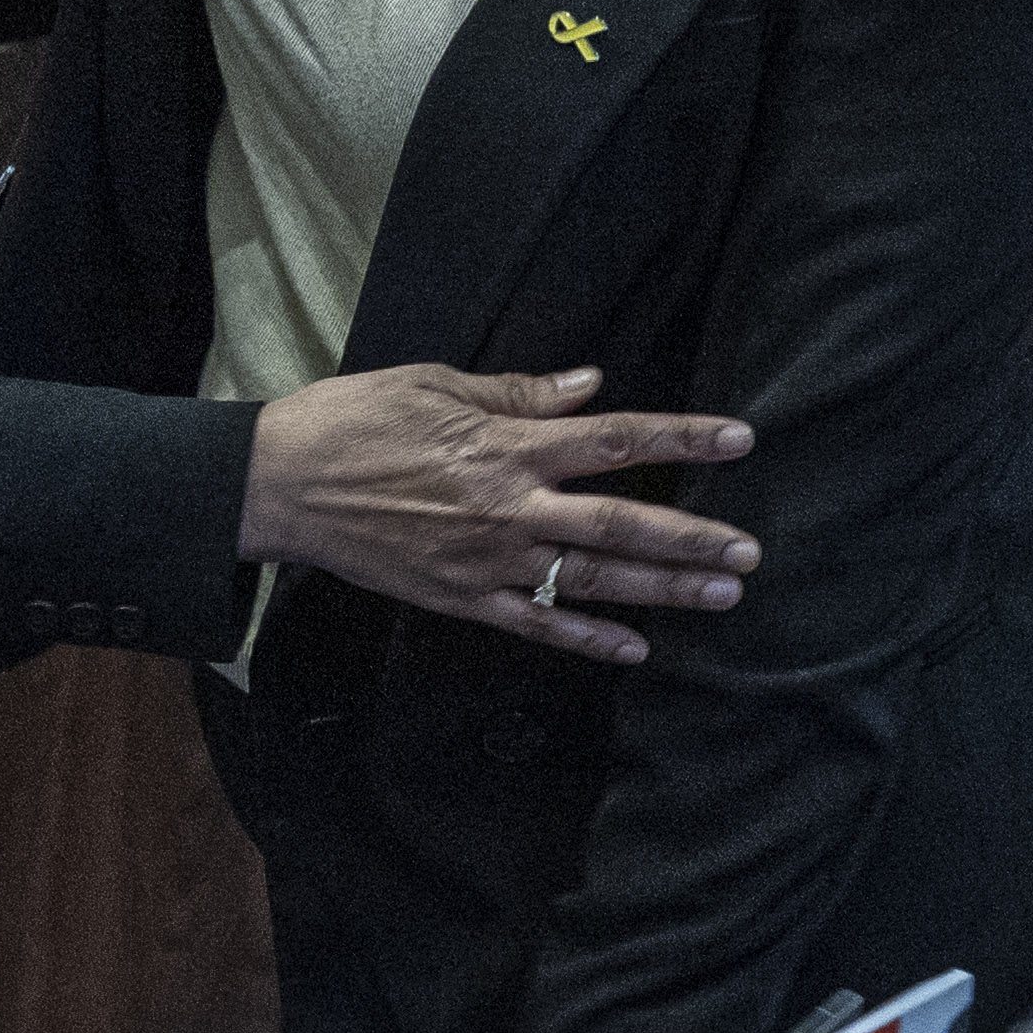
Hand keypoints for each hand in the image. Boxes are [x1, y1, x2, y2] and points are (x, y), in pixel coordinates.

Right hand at [242, 367, 753, 664]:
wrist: (281, 484)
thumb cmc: (353, 420)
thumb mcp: (435, 383)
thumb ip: (521, 392)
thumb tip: (592, 386)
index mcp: (507, 446)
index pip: (617, 440)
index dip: (684, 439)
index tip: (740, 439)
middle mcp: (510, 508)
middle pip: (622, 525)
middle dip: (693, 539)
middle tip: (751, 552)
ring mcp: (488, 561)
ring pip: (593, 581)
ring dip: (663, 591)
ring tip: (721, 596)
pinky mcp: (461, 599)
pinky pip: (536, 624)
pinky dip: (588, 638)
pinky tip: (635, 648)